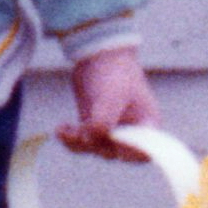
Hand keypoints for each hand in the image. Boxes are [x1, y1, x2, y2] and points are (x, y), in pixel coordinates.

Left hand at [58, 46, 159, 160]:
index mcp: (147, 124)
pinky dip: (70, 139)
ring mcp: (112, 130)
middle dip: (95, 143)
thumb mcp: (111, 95)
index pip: (143, 152)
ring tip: (65, 130)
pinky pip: (82, 142)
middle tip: (81, 130)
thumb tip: (91, 139)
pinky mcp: (94, 127)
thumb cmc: (114, 72)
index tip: (110, 140)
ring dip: (78, 142)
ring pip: (94, 148)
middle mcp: (131, 131)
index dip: (127, 152)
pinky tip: (61, 129)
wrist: (98, 55)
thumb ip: (104, 120)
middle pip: (114, 152)